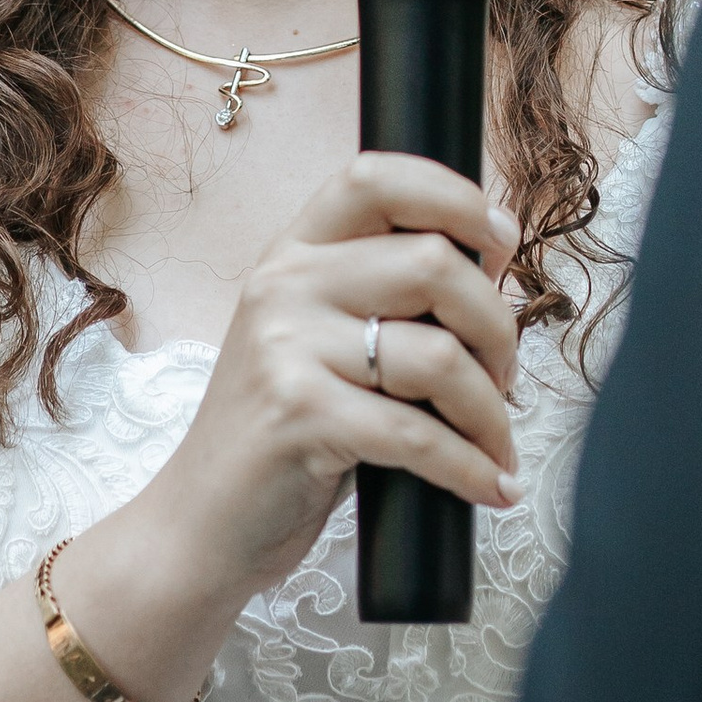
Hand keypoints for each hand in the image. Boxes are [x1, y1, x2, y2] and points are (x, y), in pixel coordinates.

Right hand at [94, 154, 520, 628]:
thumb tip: (496, 272)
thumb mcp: (319, 343)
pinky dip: (471, 468)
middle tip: (504, 380)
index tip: (502, 243)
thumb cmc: (279, 435)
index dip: (455, 197)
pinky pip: (418, 436)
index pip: (377, 176)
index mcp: (294, 253)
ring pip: (438, 354)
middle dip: (498, 328)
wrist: (197, 525)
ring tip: (496, 445)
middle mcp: (284, 286)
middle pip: (434, 263)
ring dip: (491, 411)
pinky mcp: (298, 417)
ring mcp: (285, 349)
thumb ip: (386, 299)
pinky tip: (490, 487)